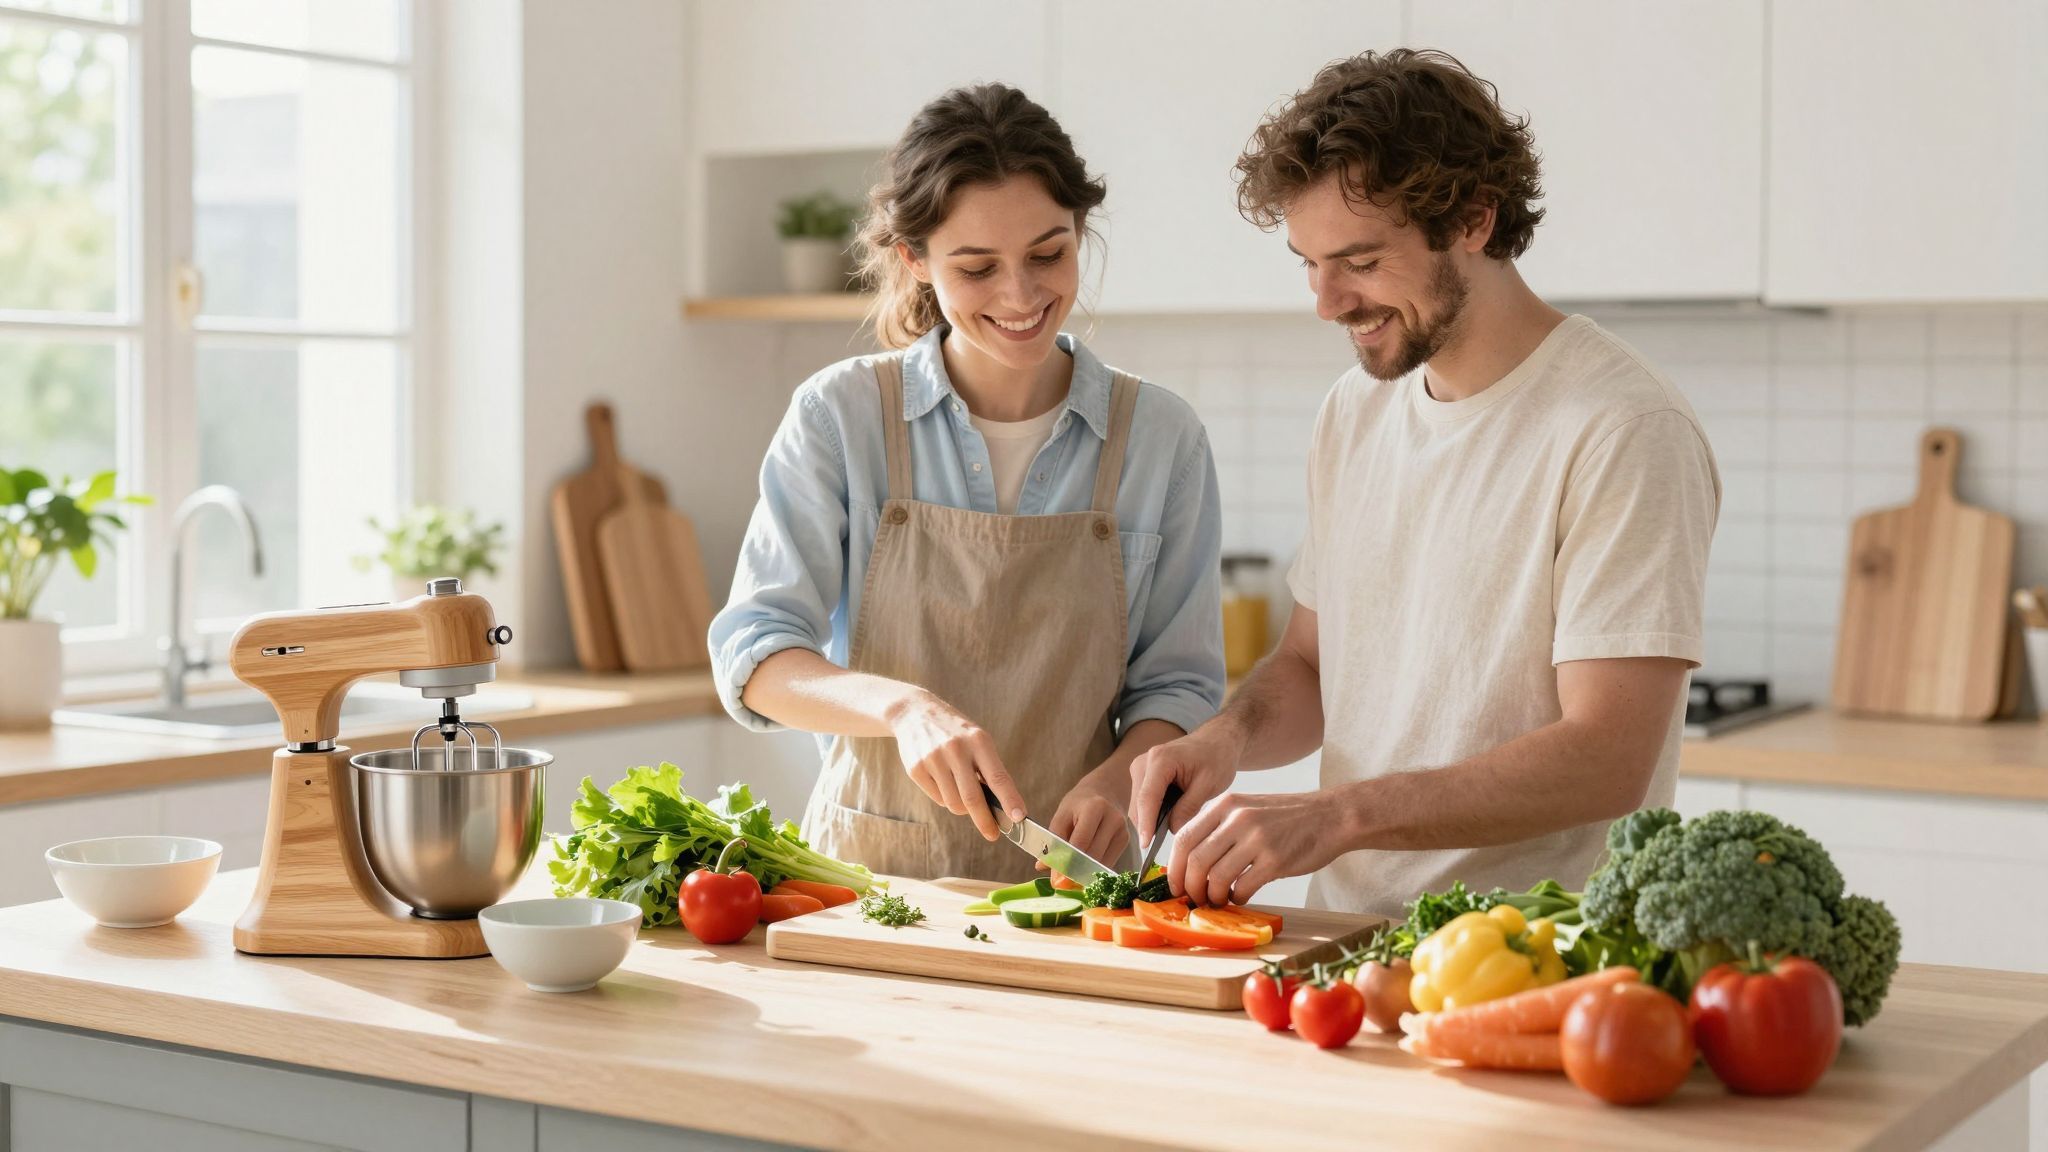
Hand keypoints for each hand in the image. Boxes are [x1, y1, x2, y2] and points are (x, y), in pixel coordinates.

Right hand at [887, 690, 1024, 840]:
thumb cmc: (955, 732)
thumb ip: (988, 769)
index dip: (1010, 800)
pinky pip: (937, 798)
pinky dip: (945, 798)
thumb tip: (1001, 807)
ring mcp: (933, 759)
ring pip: (954, 803)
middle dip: (985, 821)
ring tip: (961, 792)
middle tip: (992, 834)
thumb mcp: (977, 740)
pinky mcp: (915, 769)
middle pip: (973, 798)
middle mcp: (955, 749)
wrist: (914, 713)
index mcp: (978, 741)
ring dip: (962, 808)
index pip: (998, 777)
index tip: (1019, 818)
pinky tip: (943, 781)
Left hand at [1043, 767, 1129, 872]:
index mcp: (1094, 808)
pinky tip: (1083, 871)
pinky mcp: (1126, 840)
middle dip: (1074, 871)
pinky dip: (1094, 870)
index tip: (1055, 877)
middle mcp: (1113, 819)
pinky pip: (1108, 862)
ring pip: (1101, 862)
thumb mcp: (1063, 814)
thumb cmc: (1080, 802)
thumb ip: (1053, 840)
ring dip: (1084, 873)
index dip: (1067, 861)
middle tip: (1060, 882)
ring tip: (1069, 878)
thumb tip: (1042, 866)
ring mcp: (1122, 831)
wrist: (1106, 789)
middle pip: (1093, 854)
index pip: (1080, 841)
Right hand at [1127, 727, 1241, 852]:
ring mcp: (1140, 768)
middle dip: (1151, 826)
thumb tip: (1172, 830)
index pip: (1148, 798)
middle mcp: (1144, 762)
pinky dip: (1154, 813)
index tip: (1147, 846)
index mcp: (1160, 760)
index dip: (1147, 824)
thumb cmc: (1216, 758)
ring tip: (1177, 823)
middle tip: (1174, 840)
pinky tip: (1173, 815)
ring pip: (1139, 805)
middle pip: (1139, 804)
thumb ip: (1189, 808)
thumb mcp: (1208, 785)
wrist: (1216, 741)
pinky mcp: (1142, 775)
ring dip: (1152, 820)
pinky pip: (1143, 801)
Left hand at [1169, 789, 1353, 906]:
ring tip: (1219, 899)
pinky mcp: (1276, 860)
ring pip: (1216, 878)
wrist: (1332, 815)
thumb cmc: (1287, 817)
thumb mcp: (1247, 809)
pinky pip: (1243, 888)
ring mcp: (1257, 839)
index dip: (1174, 867)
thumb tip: (1190, 863)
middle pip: (1195, 861)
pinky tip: (1242, 896)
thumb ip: (1219, 828)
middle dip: (1190, 887)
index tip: (1175, 884)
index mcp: (1225, 804)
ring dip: (1212, 896)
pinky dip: (1237, 898)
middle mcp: (1238, 818)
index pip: (1183, 838)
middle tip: (1195, 899)